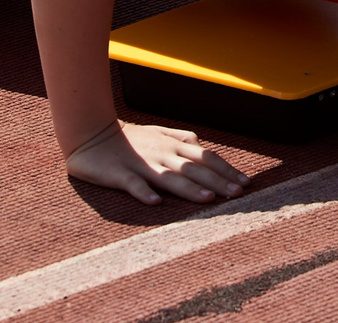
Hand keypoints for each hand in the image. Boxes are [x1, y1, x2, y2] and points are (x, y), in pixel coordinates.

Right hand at [66, 120, 246, 204]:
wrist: (91, 135)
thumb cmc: (129, 138)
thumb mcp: (159, 134)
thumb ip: (181, 139)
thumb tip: (201, 145)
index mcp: (173, 146)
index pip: (206, 157)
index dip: (226, 169)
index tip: (245, 182)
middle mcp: (162, 154)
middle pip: (195, 168)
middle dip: (218, 181)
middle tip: (238, 194)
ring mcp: (141, 164)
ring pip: (170, 177)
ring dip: (190, 188)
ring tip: (209, 199)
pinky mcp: (120, 174)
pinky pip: (133, 184)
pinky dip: (144, 193)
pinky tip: (155, 203)